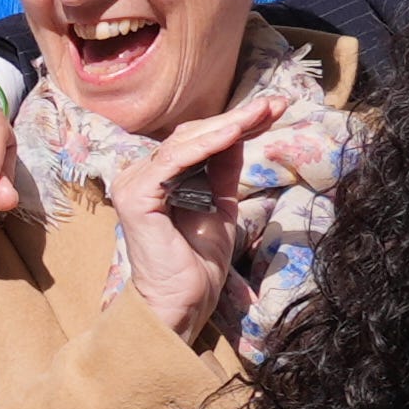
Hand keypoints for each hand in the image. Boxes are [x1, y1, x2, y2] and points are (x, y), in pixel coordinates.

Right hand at [102, 93, 283, 346]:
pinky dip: (207, 145)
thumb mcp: (221, 207)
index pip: (196, 141)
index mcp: (156, 178)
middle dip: (237, 119)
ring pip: (185, 142)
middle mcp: (139, 175)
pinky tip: (236, 132)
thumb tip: (239, 134)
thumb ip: (223, 172)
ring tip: (264, 111)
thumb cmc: (197, 264)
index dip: (235, 124)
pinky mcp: (136, 196)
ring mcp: (134, 183)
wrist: (182, 303)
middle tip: (275, 104)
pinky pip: (175, 161)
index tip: (273, 110)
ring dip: (228, 125)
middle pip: (191, 135)